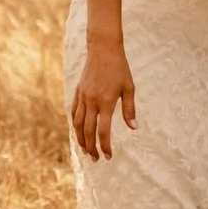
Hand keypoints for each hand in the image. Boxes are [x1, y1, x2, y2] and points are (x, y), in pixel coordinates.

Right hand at [71, 39, 136, 157]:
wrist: (103, 49)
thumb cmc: (119, 68)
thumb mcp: (129, 87)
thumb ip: (129, 109)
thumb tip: (134, 128)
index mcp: (106, 101)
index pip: (103, 130)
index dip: (105, 145)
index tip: (108, 156)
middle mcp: (92, 101)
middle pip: (88, 131)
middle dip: (91, 147)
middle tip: (96, 159)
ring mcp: (83, 96)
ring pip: (78, 124)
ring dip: (81, 139)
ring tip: (85, 151)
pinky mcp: (78, 92)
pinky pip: (73, 112)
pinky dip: (75, 125)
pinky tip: (78, 132)